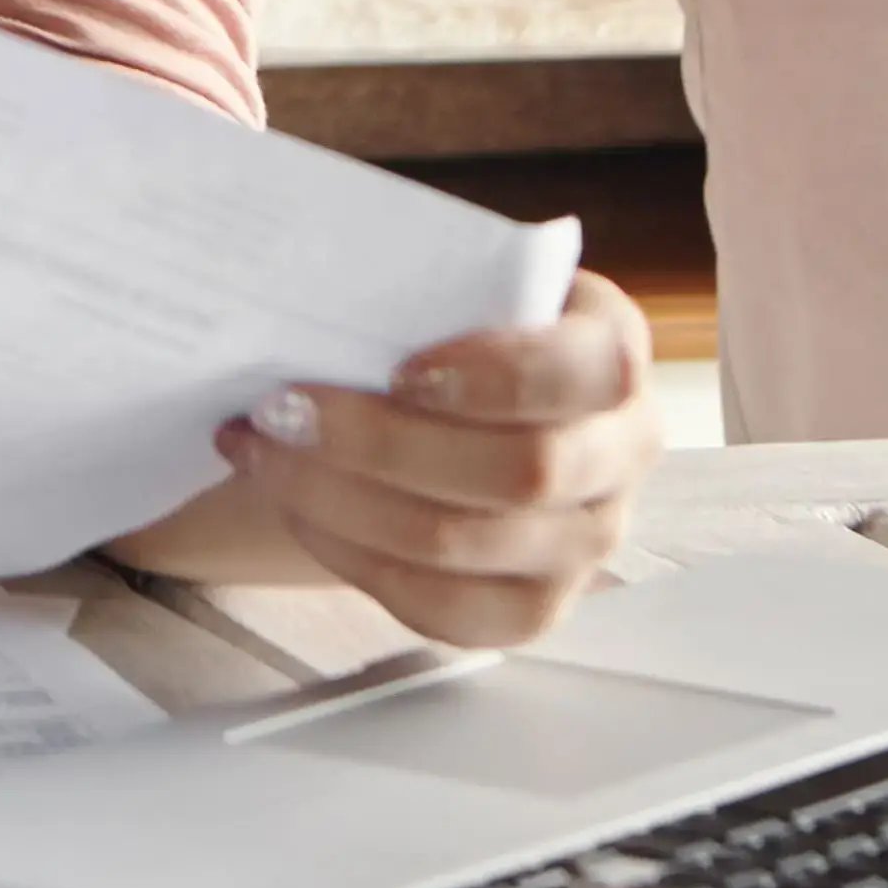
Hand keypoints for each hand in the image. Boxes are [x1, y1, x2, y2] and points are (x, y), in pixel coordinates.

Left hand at [215, 272, 664, 650]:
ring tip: (264, 453)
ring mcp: (586, 541)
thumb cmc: (441, 327)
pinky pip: (443, 607)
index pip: (591, 371)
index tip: (399, 370)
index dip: (499, 376)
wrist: (448, 404)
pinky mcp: (534, 609)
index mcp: (612, 347)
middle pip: (523, 470)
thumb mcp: (447, 281)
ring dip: (343, 501)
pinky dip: (353, 557)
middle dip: (383, 444)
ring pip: (466, 545)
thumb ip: (410, 277)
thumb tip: (300, 277)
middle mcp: (622, 451)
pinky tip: (301, 507)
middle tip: (281, 409)